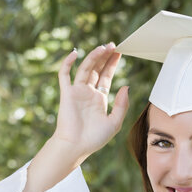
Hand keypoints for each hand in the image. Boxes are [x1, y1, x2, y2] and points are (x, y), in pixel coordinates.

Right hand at [53, 42, 129, 161]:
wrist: (76, 146)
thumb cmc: (94, 138)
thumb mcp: (115, 122)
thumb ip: (122, 105)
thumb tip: (126, 86)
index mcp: (99, 99)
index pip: (106, 77)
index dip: (112, 64)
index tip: (119, 52)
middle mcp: (88, 93)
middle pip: (96, 69)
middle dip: (104, 57)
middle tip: (113, 44)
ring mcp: (77, 92)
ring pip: (85, 69)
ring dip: (93, 57)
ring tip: (103, 47)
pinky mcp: (66, 94)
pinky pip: (65, 75)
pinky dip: (68, 63)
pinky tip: (75, 53)